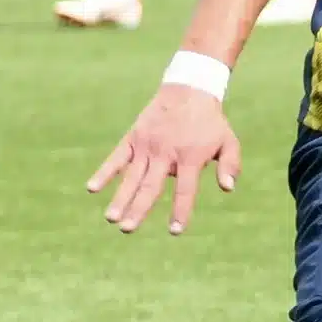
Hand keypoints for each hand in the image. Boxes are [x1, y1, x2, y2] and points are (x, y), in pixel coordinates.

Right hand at [89, 83, 239, 233]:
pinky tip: (92, 188)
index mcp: (190, 157)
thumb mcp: (228, 141)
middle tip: (127, 229)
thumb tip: (228, 188)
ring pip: (131, 177)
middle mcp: (166, 154)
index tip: (175, 231)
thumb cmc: (210, 122)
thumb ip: (229, 165)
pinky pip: (116, 158)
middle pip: (150, 186)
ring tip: (111, 218)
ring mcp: (147, 146)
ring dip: (120, 198)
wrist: (188, 90)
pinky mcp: (133, 138)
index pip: (185, 190)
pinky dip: (104, 172)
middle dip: (139, 209)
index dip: (180, 211)